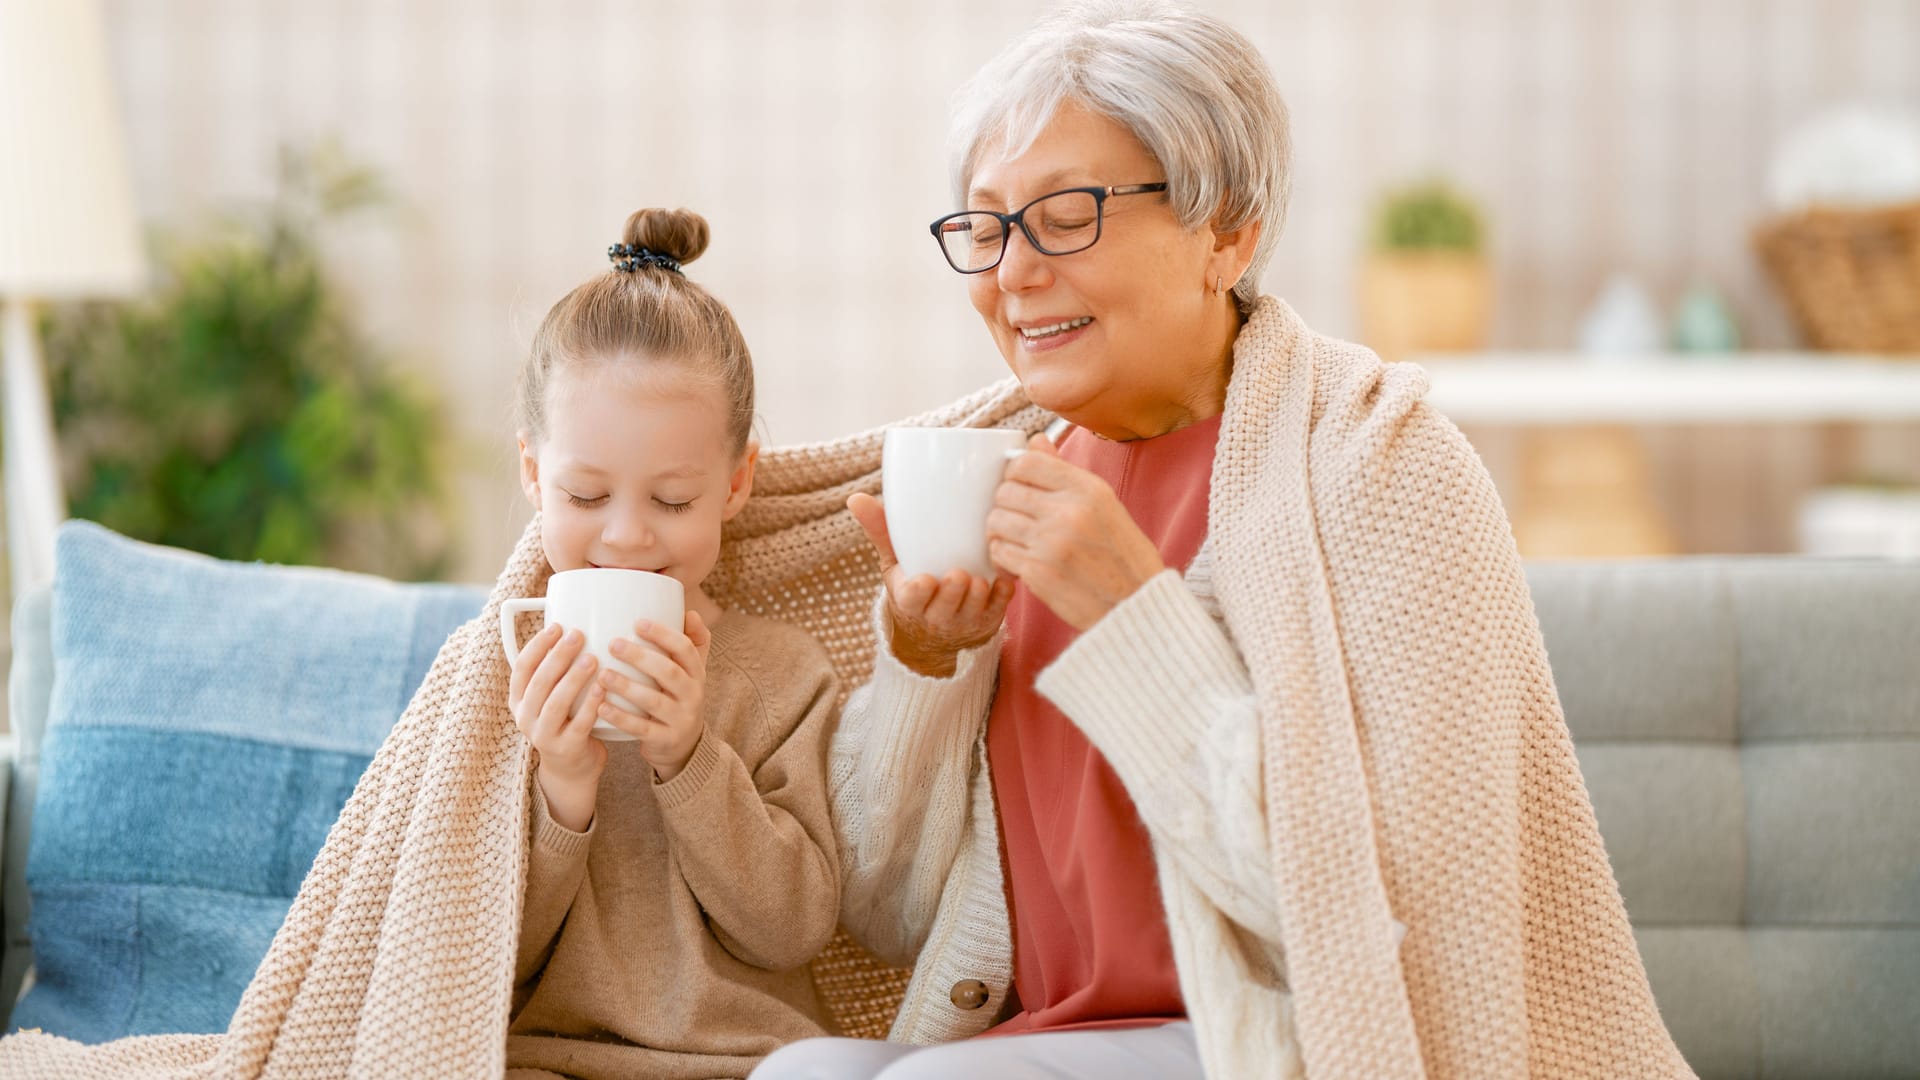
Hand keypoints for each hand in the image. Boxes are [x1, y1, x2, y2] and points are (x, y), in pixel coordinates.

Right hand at [509, 624, 607, 831]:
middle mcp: (525, 717)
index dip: (537, 645)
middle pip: (539, 682)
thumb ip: (555, 670)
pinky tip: (603, 688)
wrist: (572, 767)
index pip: (522, 668)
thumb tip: (574, 625)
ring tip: (592, 658)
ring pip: (556, 703)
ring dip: (573, 678)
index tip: (557, 626)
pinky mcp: (566, 749)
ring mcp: (543, 735)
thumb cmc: (566, 720)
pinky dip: (591, 705)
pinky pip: (579, 724)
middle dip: (557, 656)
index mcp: (518, 699)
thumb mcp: (551, 696)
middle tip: (578, 635)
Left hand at [597, 611, 711, 782]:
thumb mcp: (691, 672)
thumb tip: (690, 612)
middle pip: (669, 672)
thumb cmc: (678, 697)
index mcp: (697, 673)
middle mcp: (693, 695)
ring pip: (653, 702)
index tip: (638, 622)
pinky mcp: (665, 740)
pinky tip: (601, 707)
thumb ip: (692, 642)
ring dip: (626, 687)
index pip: (685, 649)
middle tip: (613, 644)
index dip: (664, 635)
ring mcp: (680, 719)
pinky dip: (621, 718)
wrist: (683, 745)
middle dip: (641, 657)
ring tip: (602, 675)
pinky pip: (642, 729)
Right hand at [848, 491, 1015, 678]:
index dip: (919, 592)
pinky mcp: (990, 618)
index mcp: (910, 601)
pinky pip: (1000, 608)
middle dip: (953, 594)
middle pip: (945, 608)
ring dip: (979, 594)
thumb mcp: (893, 562)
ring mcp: (965, 620)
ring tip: (981, 577)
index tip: (925, 579)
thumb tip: (855, 498)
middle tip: (960, 574)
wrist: (937, 628)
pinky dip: (1003, 593)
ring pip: (974, 610)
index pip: (911, 600)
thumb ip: (879, 531)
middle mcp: (937, 616)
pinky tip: (1004, 576)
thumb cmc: (914, 584)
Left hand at [987, 433, 1164, 630]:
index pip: (1026, 463)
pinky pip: (999, 552)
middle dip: (1005, 504)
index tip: (1019, 487)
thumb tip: (1035, 440)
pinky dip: (1003, 556)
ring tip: (1016, 540)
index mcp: (1088, 489)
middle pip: (1005, 491)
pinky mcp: (1038, 573)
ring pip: (996, 521)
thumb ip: (1066, 473)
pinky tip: (1018, 561)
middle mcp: (1068, 511)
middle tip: (1017, 518)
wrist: (1136, 606)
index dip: (1014, 473)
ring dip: (1000, 531)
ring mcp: (1051, 543)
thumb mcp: (1105, 505)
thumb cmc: (1122, 555)